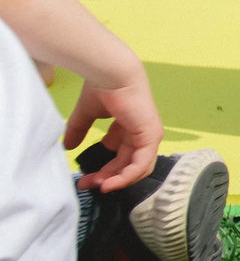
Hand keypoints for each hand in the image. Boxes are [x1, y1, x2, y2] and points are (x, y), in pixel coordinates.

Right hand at [61, 73, 161, 191]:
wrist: (111, 75)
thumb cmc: (102, 88)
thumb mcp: (87, 114)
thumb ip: (79, 130)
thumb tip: (67, 146)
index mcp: (130, 127)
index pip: (121, 156)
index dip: (104, 170)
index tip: (85, 178)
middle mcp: (142, 133)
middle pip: (127, 165)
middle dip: (107, 177)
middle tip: (86, 184)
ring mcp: (149, 135)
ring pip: (136, 168)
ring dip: (115, 180)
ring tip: (96, 185)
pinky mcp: (151, 136)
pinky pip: (140, 164)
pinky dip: (126, 177)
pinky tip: (110, 184)